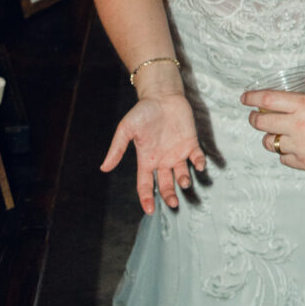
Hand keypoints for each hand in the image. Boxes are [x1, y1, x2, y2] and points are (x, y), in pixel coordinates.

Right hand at [100, 93, 205, 213]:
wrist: (162, 94)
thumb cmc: (143, 111)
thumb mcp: (126, 129)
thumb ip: (117, 148)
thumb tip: (104, 168)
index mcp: (146, 160)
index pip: (146, 185)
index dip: (147, 199)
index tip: (149, 211)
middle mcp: (162, 160)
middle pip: (166, 185)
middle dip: (169, 195)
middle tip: (173, 203)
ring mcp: (177, 152)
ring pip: (182, 174)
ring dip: (184, 180)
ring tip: (185, 182)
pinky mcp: (190, 142)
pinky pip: (196, 157)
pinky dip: (199, 163)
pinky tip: (200, 166)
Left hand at [241, 79, 304, 174]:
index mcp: (302, 105)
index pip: (267, 100)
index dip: (252, 98)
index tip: (244, 98)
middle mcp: (295, 126)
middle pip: (262, 124)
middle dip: (254, 119)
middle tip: (255, 117)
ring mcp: (298, 146)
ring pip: (270, 143)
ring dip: (269, 137)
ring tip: (275, 134)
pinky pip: (284, 159)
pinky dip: (284, 153)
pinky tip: (291, 148)